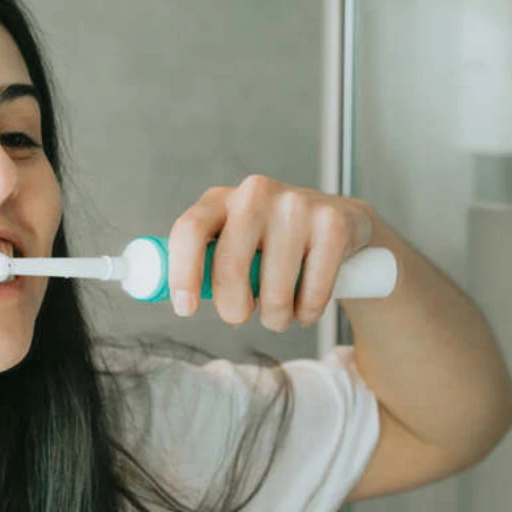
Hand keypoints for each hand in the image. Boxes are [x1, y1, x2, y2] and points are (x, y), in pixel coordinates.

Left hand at [167, 175, 374, 330]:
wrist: (342, 225)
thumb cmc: (271, 243)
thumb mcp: (232, 241)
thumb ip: (203, 263)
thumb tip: (168, 297)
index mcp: (219, 199)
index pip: (189, 231)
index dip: (182, 274)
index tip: (184, 309)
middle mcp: (255, 193)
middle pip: (229, 267)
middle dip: (233, 309)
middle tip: (239, 317)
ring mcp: (296, 204)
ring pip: (274, 290)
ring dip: (274, 318)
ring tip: (278, 312)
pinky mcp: (333, 224)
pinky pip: (312, 293)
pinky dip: (307, 313)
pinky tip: (306, 304)